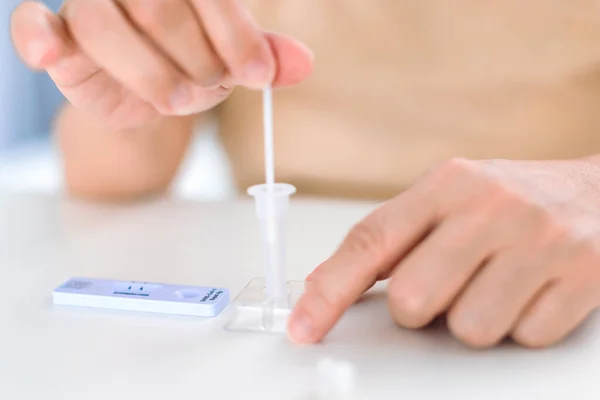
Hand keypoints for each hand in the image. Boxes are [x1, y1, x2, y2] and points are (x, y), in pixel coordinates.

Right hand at [10, 0, 312, 128]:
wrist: (150, 90)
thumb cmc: (192, 63)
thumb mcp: (233, 59)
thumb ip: (263, 55)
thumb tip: (304, 63)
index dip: (237, 35)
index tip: (258, 75)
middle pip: (160, 8)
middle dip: (196, 60)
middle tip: (210, 89)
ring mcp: (89, 2)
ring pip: (106, 26)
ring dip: (150, 74)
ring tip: (177, 99)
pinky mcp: (56, 33)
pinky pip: (32, 23)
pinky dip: (36, 36)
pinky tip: (47, 51)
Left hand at [289, 157, 599, 347]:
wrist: (598, 190)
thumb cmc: (508, 200)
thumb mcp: (445, 201)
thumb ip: (387, 240)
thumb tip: (323, 284)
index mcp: (446, 184)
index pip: (370, 241)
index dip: (329, 291)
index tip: (304, 326)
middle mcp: (491, 206)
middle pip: (412, 298)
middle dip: (417, 310)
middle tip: (443, 287)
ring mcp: (540, 239)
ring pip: (468, 329)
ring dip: (471, 320)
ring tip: (492, 285)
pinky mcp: (584, 273)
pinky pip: (524, 337)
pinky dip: (519, 326)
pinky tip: (530, 292)